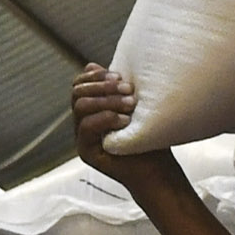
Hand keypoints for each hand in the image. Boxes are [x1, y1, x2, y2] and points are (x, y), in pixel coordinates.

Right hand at [70, 64, 175, 189]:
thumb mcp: (135, 105)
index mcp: (91, 107)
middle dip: (103, 86)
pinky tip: (124, 121)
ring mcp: (82, 137)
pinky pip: (86, 127)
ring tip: (131, 105)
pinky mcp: (86, 152)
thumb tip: (96, 65)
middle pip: (77, 92)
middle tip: (128, 89)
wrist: (157, 170)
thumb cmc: (149, 137)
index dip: (96, 75)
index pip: (80, 83)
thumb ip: (118, 87)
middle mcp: (82, 121)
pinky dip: (105, 118)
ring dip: (107, 100)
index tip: (120, 75)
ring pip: (81, 106)